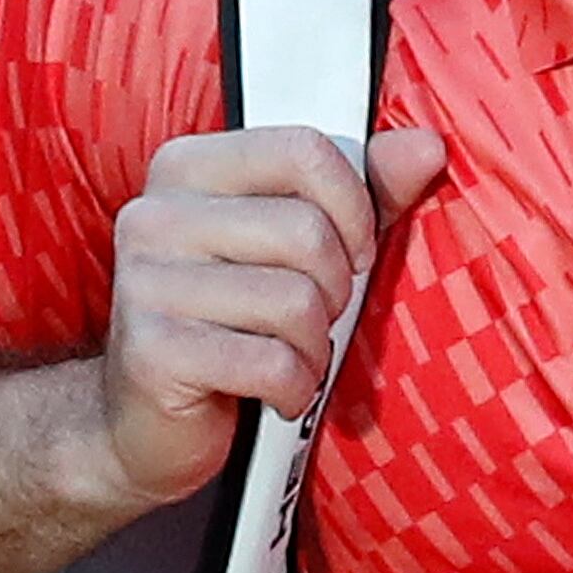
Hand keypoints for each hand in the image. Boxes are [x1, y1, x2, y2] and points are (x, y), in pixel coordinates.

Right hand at [98, 124, 448, 508]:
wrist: (147, 425)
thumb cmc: (235, 326)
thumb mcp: (296, 250)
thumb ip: (361, 195)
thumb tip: (427, 147)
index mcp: (188, 168)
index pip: (304, 151)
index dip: (354, 207)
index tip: (351, 250)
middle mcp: (156, 215)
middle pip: (306, 232)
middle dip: (334, 291)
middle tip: (310, 319)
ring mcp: (146, 282)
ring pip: (295, 302)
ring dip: (314, 348)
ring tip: (287, 357)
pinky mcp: (152, 351)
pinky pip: (271, 363)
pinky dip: (293, 390)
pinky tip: (273, 394)